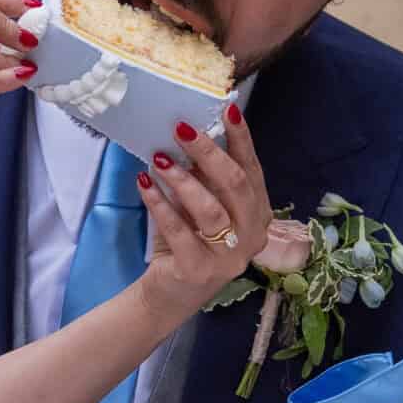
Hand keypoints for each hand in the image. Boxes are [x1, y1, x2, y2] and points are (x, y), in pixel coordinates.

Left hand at [134, 104, 271, 310]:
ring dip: (182, 180)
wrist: (169, 294)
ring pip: (211, 209)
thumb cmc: (187, 241)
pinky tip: (144, 184)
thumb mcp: (199, 205)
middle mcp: (251, 236)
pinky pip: (179, 231)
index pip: (253, 169)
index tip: (228, 107)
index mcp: (257, 214)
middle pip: (236, 185)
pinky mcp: (200, 271)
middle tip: (182, 129)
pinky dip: (160, 205)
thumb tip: (187, 134)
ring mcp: (229, 258)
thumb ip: (202, 178)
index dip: (242, 138)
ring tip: (158, 158)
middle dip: (209, 153)